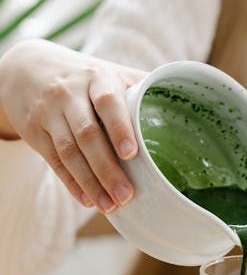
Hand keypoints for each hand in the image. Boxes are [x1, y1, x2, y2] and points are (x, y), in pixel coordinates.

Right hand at [0, 39, 146, 212]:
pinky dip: (71, 183)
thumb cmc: (86, 77)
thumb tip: (189, 100)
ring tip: (109, 206)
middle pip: (87, 134)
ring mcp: (49, 113)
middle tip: (126, 195)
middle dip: (107, 168)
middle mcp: (70, 94)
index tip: (132, 154)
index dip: (120, 127)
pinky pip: (54, 161)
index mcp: (97, 77)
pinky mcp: (35, 132)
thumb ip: (144, 86)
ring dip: (90, 182)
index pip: (107, 101)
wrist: (28, 68)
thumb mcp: (112, 73)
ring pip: (69, 152)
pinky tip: (88, 200)